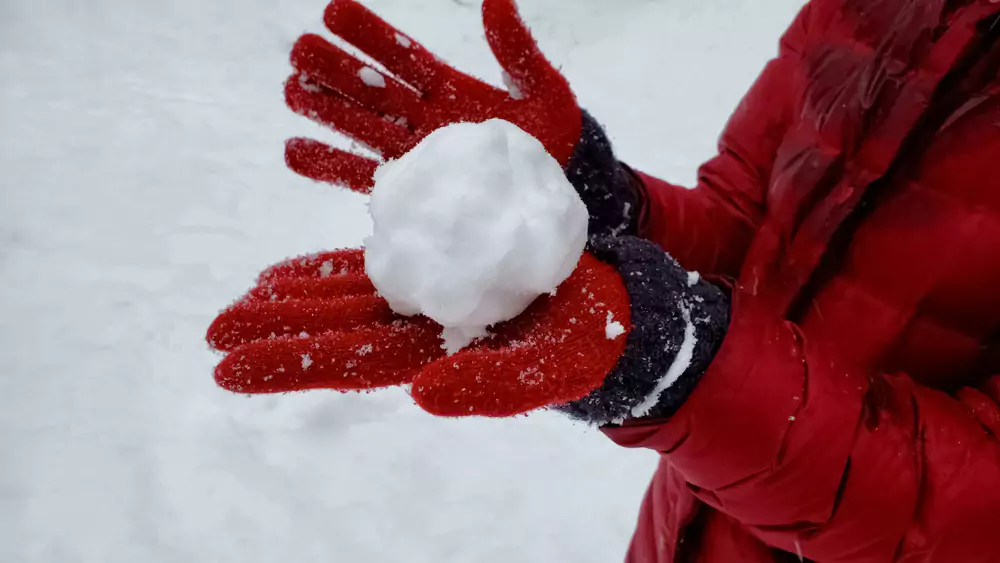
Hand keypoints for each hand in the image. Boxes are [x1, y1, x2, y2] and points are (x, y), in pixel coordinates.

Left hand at [206, 249, 630, 416]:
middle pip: (334, 333)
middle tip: (211, 334)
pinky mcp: (436, 271)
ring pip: (344, 301)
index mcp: (437, 358)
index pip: (350, 363)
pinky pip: (372, 271)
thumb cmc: (586, 343)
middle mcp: (418, 333)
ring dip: (291, 302)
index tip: (228, 367)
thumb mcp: (551, 368)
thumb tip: (422, 395)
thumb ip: (490, 386)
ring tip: (238, 300)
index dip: (291, 363)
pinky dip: (328, 271)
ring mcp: (424, 302)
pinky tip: (288, 273)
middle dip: (273, 332)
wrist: (609, 309)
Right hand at [285, 0, 581, 192]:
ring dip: (325, 110)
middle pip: (371, 90)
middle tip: (299, 49)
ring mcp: (413, 156)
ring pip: (359, 127)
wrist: (554, 194)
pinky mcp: (409, 191)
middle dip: (337, 69)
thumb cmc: (551, 139)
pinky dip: (327, 166)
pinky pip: (361, 177)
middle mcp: (422, 120)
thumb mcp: (543, 89)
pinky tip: (294, 151)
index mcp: (448, 89)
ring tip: (292, 91)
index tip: (334, 12)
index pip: (402, 56)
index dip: (370, 35)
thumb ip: (515, 49)